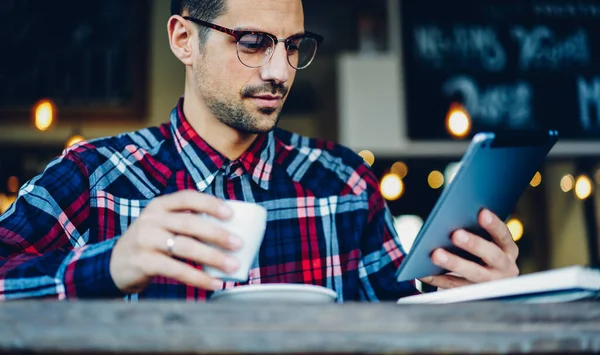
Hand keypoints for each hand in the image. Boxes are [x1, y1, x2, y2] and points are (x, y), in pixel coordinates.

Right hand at [109, 190, 242, 293]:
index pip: (187, 197)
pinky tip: (214, 283)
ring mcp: (146, 240)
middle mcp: (151, 219)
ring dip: (213, 257)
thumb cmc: (150, 243)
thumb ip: (186, 222)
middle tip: (239, 244)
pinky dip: (198, 278)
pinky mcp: (144, 262)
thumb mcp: (162, 225)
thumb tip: (230, 229)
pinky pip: (176, 269)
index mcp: (159, 205)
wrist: (115, 265)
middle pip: (190, 223)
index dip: (210, 203)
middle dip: (217, 234)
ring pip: (185, 246)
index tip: (231, 213)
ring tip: (233, 266)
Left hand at [419, 209, 519, 288]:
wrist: (487, 283)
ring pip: (473, 273)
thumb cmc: (480, 252)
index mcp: (508, 250)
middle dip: (474, 244)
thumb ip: (475, 231)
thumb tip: (452, 217)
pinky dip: (437, 278)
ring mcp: (490, 283)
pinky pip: (454, 287)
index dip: (494, 225)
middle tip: (455, 234)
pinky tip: (423, 271)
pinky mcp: (473, 295)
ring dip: (454, 263)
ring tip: (436, 254)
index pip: (504, 235)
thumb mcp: (485, 242)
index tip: (482, 212)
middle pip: (491, 255)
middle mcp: (505, 268)